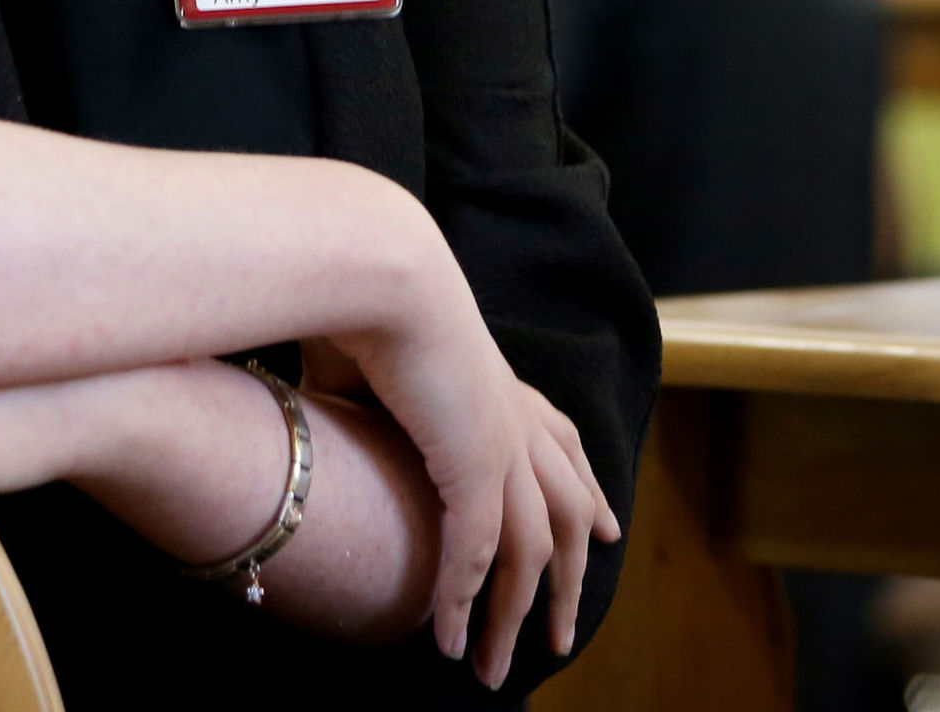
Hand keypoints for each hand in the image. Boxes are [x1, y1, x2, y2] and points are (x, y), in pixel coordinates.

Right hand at [327, 308, 618, 685]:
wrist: (378, 273)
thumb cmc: (362, 299)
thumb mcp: (372, 354)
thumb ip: (367, 393)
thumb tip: (333, 397)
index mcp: (498, 383)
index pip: (562, 444)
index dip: (588, 489)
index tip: (606, 528)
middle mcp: (514, 417)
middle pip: (566, 514)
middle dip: (570, 577)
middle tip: (567, 633)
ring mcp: (502, 443)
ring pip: (530, 552)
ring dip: (514, 618)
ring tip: (497, 667)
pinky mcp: (475, 465)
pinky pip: (478, 553)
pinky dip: (461, 602)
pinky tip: (447, 640)